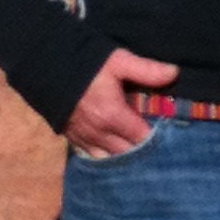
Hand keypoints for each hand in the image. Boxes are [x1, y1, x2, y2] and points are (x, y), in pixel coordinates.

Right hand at [64, 46, 179, 157]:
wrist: (45, 66)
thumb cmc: (85, 63)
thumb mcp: (118, 61)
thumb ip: (146, 70)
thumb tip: (174, 73)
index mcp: (113, 115)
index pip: (143, 138)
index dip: (157, 139)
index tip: (169, 136)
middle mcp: (98, 132)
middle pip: (127, 154)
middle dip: (141, 153)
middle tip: (157, 148)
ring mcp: (83, 138)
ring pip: (109, 158)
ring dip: (122, 158)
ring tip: (137, 154)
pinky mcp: (71, 137)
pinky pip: (91, 156)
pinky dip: (104, 157)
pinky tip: (113, 155)